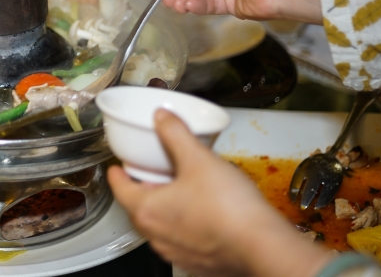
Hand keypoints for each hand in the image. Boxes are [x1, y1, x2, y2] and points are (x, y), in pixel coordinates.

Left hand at [107, 109, 330, 276]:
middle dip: (142, 190)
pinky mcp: (197, 263)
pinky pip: (181, 240)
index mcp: (147, 211)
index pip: (120, 189)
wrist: (263, 246)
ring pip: (160, 226)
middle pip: (139, 208)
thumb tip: (161, 118)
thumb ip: (175, 134)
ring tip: (178, 190)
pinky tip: (201, 212)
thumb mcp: (198, 159)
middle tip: (150, 173)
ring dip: (164, 208)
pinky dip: (183, 225)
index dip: (117, 174)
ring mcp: (176, 253)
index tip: (116, 167)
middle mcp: (156, 237)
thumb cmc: (228, 207)